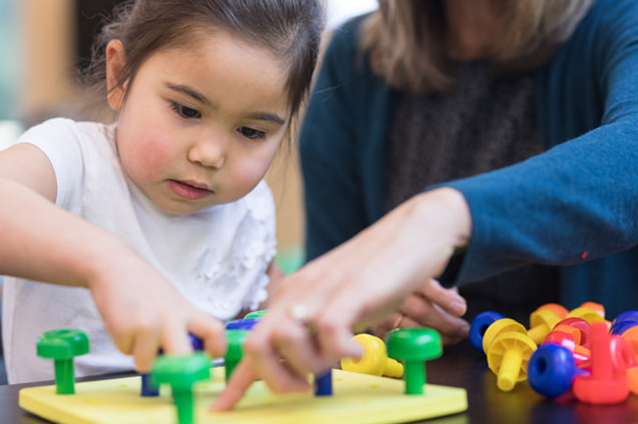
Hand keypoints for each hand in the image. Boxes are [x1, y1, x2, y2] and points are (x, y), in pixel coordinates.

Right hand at [88, 247, 225, 372]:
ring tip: (137, 331)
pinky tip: (123, 322)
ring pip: (147, 364)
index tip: (208, 358)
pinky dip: (123, 344)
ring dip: (140, 354)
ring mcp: (147, 324)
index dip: (216, 349)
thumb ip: (183, 325)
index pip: (214, 331)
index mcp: (186, 310)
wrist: (113, 266)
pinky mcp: (123, 329)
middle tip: (167, 367)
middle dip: (175, 371)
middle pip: (183, 359)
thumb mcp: (172, 302)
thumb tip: (187, 357)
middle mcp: (170, 318)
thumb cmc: (144, 287)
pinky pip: (126, 353)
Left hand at [211, 187, 470, 410]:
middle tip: (307, 386)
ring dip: (313, 366)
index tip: (223, 408)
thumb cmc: (377, 273)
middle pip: (257, 346)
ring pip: (288, 341)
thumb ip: (314, 332)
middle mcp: (298, 292)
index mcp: (290, 297)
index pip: (252, 342)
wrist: (413, 232)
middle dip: (278, 380)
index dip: (235, 383)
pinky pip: (328, 330)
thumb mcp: (336, 305)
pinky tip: (359, 350)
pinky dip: (342, 352)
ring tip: (340, 358)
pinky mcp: (352, 290)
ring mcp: (322, 290)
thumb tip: (298, 367)